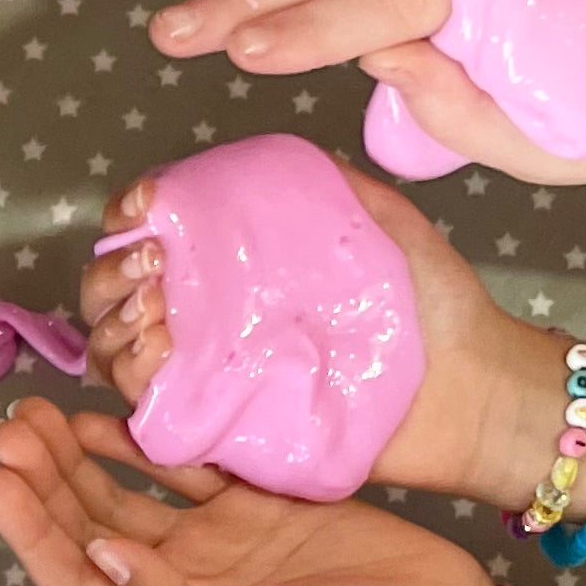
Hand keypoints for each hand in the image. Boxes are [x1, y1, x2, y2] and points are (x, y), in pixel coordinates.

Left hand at [0, 396, 499, 585]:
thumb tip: (99, 556)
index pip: (75, 581)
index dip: (30, 533)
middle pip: (88, 530)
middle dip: (43, 481)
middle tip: (9, 428)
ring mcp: (212, 546)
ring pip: (123, 496)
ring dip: (79, 458)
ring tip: (37, 412)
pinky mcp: (253, 508)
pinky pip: (181, 470)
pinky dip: (142, 443)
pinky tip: (106, 411)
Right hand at [77, 160, 585, 505]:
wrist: (474, 389)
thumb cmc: (434, 305)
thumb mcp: (382, 220)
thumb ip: (327, 185)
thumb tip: (259, 157)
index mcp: (242, 261)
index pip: (154, 231)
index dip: (131, 218)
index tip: (145, 211)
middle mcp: (215, 314)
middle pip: (118, 291)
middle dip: (112, 272)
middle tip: (150, 266)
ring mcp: (214, 372)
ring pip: (118, 347)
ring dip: (115, 322)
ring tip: (153, 309)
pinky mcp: (222, 427)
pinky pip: (149, 406)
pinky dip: (132, 378)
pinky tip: (156, 353)